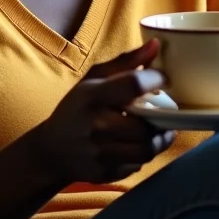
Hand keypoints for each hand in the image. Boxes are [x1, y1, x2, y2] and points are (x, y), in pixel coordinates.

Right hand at [35, 40, 175, 185]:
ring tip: (160, 128)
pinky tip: (139, 143)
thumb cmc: (77, 106)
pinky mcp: (107, 173)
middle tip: (165, 109)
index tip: (164, 79)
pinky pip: (138, 165)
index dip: (156, 79)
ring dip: (159, 138)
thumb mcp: (95, 78)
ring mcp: (101, 153)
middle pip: (145, 124)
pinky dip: (144, 153)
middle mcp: (97, 126)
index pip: (134, 84)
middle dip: (161, 116)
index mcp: (94, 96)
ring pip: (147, 149)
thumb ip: (126, 62)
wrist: (53, 149)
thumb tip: (156, 45)